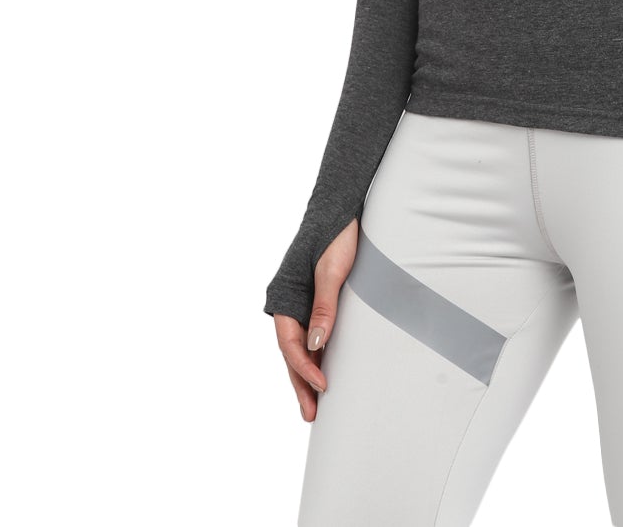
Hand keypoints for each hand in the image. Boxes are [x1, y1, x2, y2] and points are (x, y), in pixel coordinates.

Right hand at [271, 216, 359, 422]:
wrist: (339, 208)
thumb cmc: (334, 236)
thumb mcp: (331, 271)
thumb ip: (323, 307)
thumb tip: (316, 346)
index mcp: (283, 297)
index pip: (290, 344)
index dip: (305, 369)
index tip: (323, 387)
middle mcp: (286, 303)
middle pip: (291, 352)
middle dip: (301, 383)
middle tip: (311, 414)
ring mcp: (298, 302)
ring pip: (299, 346)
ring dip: (306, 373)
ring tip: (314, 404)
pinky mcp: (312, 299)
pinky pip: (310, 333)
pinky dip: (314, 355)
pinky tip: (322, 371)